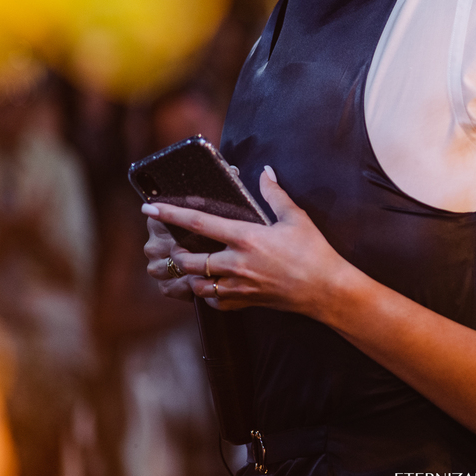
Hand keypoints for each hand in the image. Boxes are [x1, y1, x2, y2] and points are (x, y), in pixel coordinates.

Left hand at [142, 167, 351, 314]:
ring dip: (190, 276)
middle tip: (173, 248)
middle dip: (175, 254)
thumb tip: (266, 172)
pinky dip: (209, 296)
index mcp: (245, 236)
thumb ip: (275, 194)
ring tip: (190, 269)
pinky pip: (214, 303)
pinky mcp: (245, 301)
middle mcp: (236, 262)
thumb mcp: (295, 217)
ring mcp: (239, 285)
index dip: (171, 213)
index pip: (198, 222)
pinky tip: (213, 288)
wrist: (325, 288)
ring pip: (197, 285)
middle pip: (188, 260)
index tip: (150, 208)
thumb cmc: (313, 251)